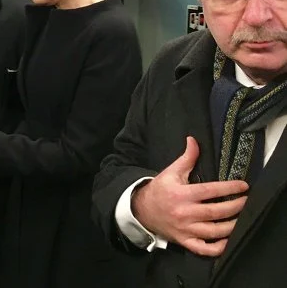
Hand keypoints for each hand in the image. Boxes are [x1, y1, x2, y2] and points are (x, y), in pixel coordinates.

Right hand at [132, 136, 248, 256]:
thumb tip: (193, 140)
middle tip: (246, 201)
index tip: (243, 186)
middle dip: (235, 206)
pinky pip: (204, 248)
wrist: (142, 209)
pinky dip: (218, 247)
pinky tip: (228, 239)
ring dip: (232, 226)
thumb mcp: (171, 171)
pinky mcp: (185, 241)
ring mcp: (185, 229)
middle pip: (216, 212)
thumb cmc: (160, 189)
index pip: (210, 191)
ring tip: (242, 218)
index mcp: (181, 194)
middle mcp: (184, 213)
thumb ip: (186, 157)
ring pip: (214, 231)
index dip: (229, 188)